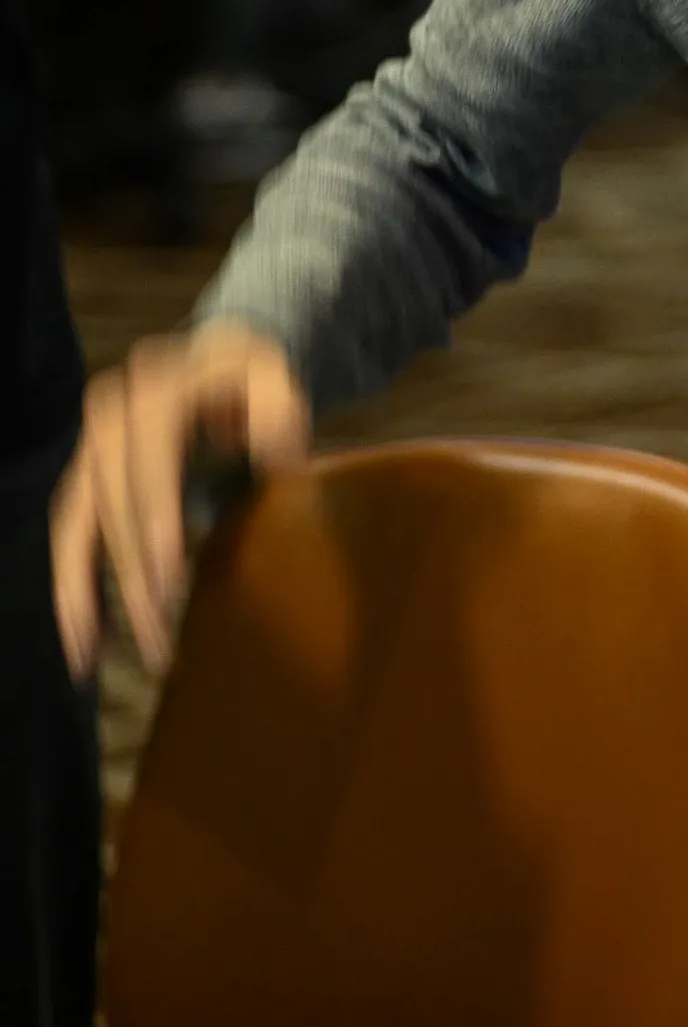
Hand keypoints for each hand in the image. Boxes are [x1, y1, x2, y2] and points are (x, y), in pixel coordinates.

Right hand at [51, 321, 310, 678]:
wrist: (220, 364)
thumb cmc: (255, 382)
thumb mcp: (276, 380)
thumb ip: (278, 407)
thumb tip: (279, 451)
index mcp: (156, 393)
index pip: (151, 463)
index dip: (156, 522)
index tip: (171, 582)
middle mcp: (109, 419)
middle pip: (115, 507)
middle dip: (132, 579)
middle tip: (160, 644)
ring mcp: (91, 452)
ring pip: (79, 530)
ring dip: (85, 597)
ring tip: (95, 662)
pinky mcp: (85, 482)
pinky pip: (70, 540)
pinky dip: (74, 590)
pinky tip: (84, 644)